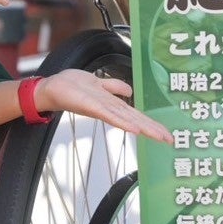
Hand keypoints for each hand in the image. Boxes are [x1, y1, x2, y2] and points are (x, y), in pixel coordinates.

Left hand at [34, 68, 172, 143]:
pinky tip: (134, 129)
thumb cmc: (72, 86)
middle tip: (170, 141)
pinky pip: (110, 115)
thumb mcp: (98, 82)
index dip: (152, 124)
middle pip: (135, 120)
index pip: (136, 115)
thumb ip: (114, 86)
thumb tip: (130, 90)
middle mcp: (109, 109)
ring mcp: (101, 109)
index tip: (167, 134)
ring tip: (159, 137)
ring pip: (127, 119)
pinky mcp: (92, 107)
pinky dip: (122, 122)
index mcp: (112, 104)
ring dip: (144, 129)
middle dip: (153, 130)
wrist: (52, 87)